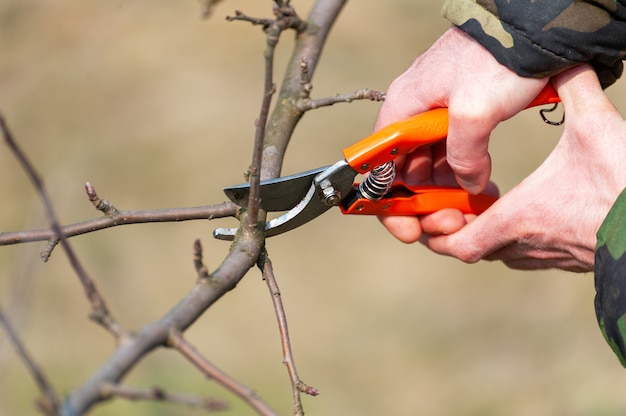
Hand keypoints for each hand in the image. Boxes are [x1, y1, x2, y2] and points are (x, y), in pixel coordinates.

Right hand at [376, 27, 547, 242]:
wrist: (531, 26)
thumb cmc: (498, 58)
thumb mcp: (475, 113)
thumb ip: (464, 156)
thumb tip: (469, 185)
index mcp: (403, 106)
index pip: (378, 162)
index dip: (387, 198)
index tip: (406, 225)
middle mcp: (413, 110)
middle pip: (404, 167)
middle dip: (424, 197)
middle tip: (450, 219)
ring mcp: (436, 110)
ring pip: (429, 160)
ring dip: (446, 186)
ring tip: (471, 205)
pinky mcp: (459, 110)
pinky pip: (451, 149)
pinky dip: (462, 169)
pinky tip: (481, 185)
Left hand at [420, 65, 625, 271]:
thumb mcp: (597, 128)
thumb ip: (577, 89)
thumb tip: (567, 61)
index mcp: (519, 218)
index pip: (459, 245)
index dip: (438, 234)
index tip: (435, 213)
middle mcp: (528, 245)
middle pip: (475, 251)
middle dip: (459, 229)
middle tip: (459, 204)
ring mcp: (551, 257)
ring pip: (502, 255)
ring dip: (488, 235)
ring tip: (488, 208)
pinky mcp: (572, 260)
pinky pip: (529, 256)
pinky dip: (517, 241)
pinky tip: (527, 216)